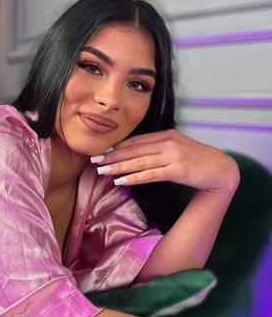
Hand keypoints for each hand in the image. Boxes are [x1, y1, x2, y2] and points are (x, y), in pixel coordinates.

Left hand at [92, 129, 239, 192]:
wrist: (222, 170)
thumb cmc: (198, 161)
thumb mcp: (177, 148)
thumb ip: (158, 148)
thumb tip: (136, 154)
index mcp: (166, 135)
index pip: (136, 141)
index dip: (117, 147)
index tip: (101, 152)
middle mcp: (168, 142)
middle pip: (133, 150)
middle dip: (112, 156)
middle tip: (94, 161)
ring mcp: (173, 155)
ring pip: (139, 161)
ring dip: (118, 167)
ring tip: (102, 172)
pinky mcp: (178, 169)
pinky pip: (150, 174)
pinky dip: (134, 177)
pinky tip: (121, 181)